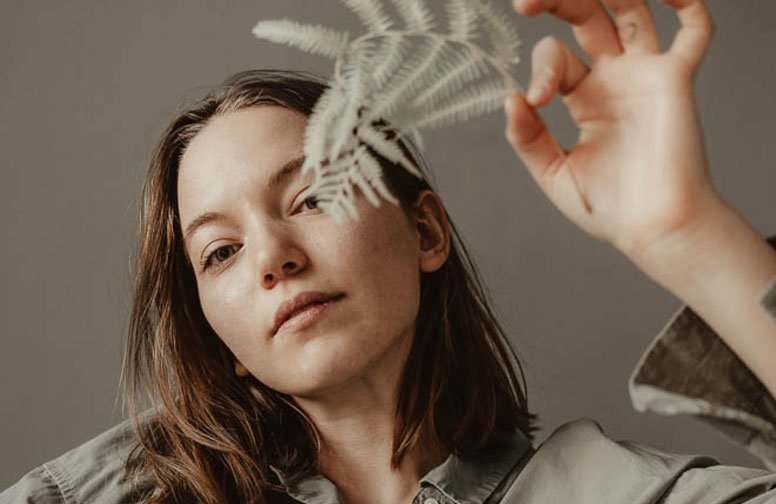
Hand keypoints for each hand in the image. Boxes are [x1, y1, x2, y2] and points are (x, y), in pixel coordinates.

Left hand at [505, 0, 719, 263]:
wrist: (653, 230)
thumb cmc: (610, 209)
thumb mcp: (554, 173)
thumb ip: (528, 138)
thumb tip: (509, 98)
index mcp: (586, 98)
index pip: (556, 58)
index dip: (540, 70)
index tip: (536, 99)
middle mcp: (615, 79)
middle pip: (586, 18)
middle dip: (556, 2)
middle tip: (525, 2)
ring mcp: (645, 76)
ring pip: (630, 10)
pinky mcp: (674, 80)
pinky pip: (694, 31)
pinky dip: (686, 4)